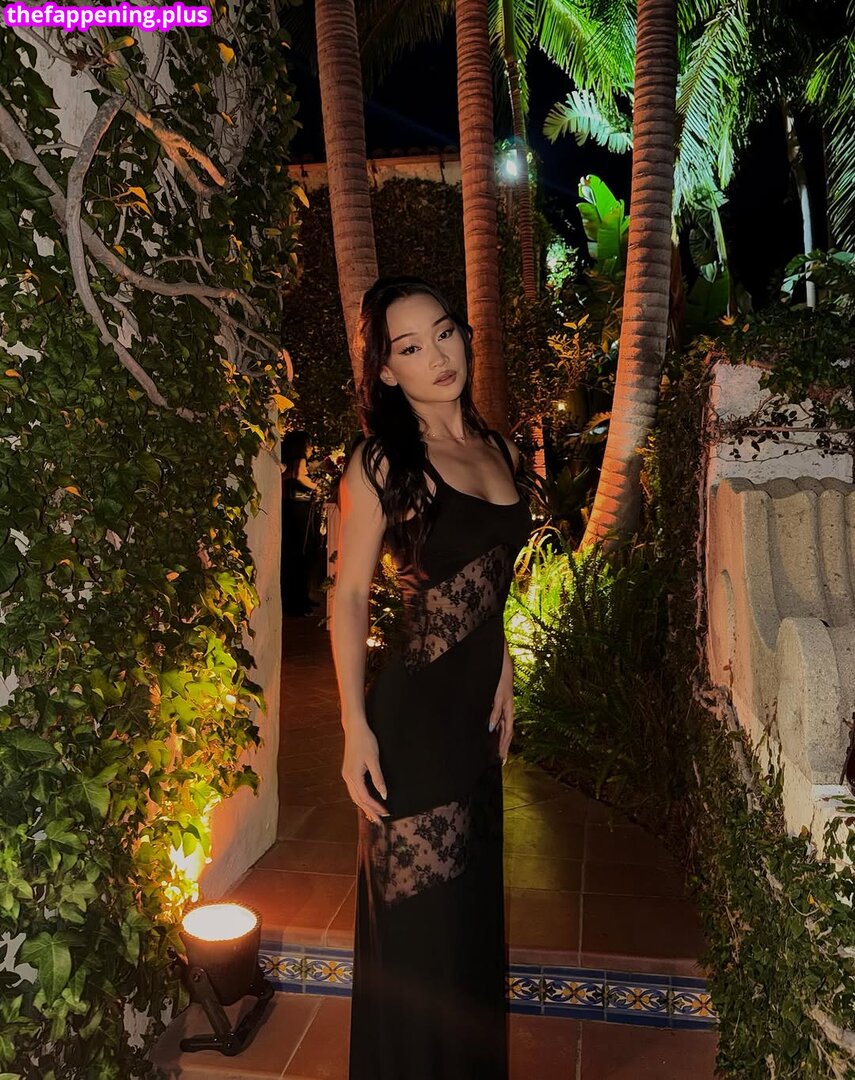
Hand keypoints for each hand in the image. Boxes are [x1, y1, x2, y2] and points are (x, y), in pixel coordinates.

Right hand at [341, 722, 388, 824]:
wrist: (355, 728)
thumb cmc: (366, 741)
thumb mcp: (374, 759)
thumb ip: (378, 778)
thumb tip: (384, 794)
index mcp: (353, 776)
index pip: (365, 797)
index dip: (375, 807)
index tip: (386, 812)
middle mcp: (347, 777)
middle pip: (358, 800)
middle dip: (369, 811)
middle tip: (380, 822)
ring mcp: (346, 774)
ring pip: (354, 796)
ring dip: (364, 806)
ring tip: (374, 815)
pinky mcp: (348, 771)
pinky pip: (354, 790)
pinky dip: (360, 798)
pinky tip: (366, 801)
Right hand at [487, 642, 513, 763]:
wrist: (502, 659)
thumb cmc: (498, 676)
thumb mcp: (494, 695)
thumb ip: (492, 708)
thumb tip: (489, 722)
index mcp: (507, 708)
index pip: (507, 730)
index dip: (505, 744)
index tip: (501, 758)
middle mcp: (509, 706)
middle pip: (509, 731)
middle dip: (505, 747)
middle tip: (502, 761)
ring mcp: (506, 700)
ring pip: (507, 724)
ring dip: (503, 739)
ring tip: (500, 752)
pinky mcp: (502, 693)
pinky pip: (499, 708)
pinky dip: (495, 719)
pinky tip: (492, 728)